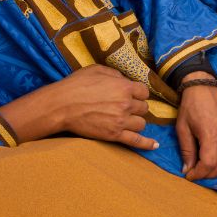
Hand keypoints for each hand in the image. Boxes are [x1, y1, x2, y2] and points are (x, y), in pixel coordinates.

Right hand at [0, 65, 157, 150]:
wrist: (62, 106)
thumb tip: (124, 79)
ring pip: (141, 124)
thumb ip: (115, 74)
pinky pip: (136, 141)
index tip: (132, 94)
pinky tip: (155, 145)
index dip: (138, 93)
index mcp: (124, 87)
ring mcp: (121, 121)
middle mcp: (126, 104)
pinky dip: (147, 144)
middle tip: (124, 107)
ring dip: (135, 122)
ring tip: (126, 120)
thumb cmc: (76, 85)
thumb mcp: (96, 70)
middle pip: (144, 108)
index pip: (144, 92)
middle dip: (136, 107)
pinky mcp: (114, 135)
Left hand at [176, 73, 216, 180]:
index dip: (199, 174)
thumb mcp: (182, 129)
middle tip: (197, 173)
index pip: (209, 164)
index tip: (189, 175)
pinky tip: (216, 158)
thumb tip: (187, 170)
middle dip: (209, 175)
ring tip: (205, 167)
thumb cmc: (190, 107)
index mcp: (210, 135)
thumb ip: (186, 150)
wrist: (203, 87)